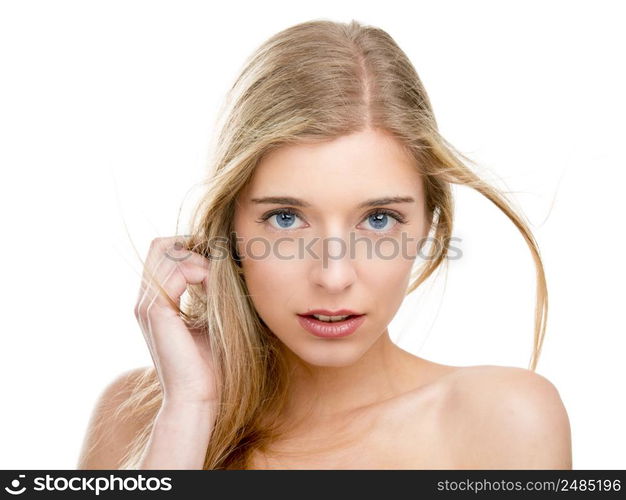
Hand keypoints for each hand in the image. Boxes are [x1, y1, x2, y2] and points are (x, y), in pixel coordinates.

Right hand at [134, 236, 217, 406]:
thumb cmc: (209, 366)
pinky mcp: (155, 311)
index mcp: (156, 302)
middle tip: (220, 261)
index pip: (164, 253)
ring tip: (219, 282)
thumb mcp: (211, 320)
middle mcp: (146, 300)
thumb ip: (210, 293)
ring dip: (201, 260)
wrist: (198, 398)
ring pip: (168, 253)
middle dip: (194, 246)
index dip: (191, 247)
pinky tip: (214, 289)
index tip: (219, 258)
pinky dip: (200, 272)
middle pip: (161, 246)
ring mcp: (146, 304)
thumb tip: (225, 265)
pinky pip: (177, 272)